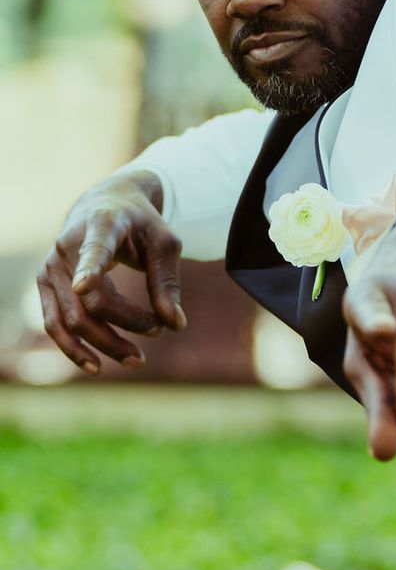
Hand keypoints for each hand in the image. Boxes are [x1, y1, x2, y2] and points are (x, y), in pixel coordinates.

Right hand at [36, 172, 185, 372]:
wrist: (107, 204)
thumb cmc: (141, 224)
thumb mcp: (165, 243)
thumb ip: (168, 282)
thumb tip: (176, 325)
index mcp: (100, 226)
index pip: (93, 250)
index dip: (89, 268)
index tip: (84, 285)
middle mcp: (67, 247)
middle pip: (90, 301)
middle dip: (126, 324)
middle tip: (160, 332)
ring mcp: (51, 267)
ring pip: (70, 319)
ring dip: (102, 345)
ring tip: (137, 360)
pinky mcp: (46, 283)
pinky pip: (54, 323)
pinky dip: (73, 347)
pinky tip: (96, 366)